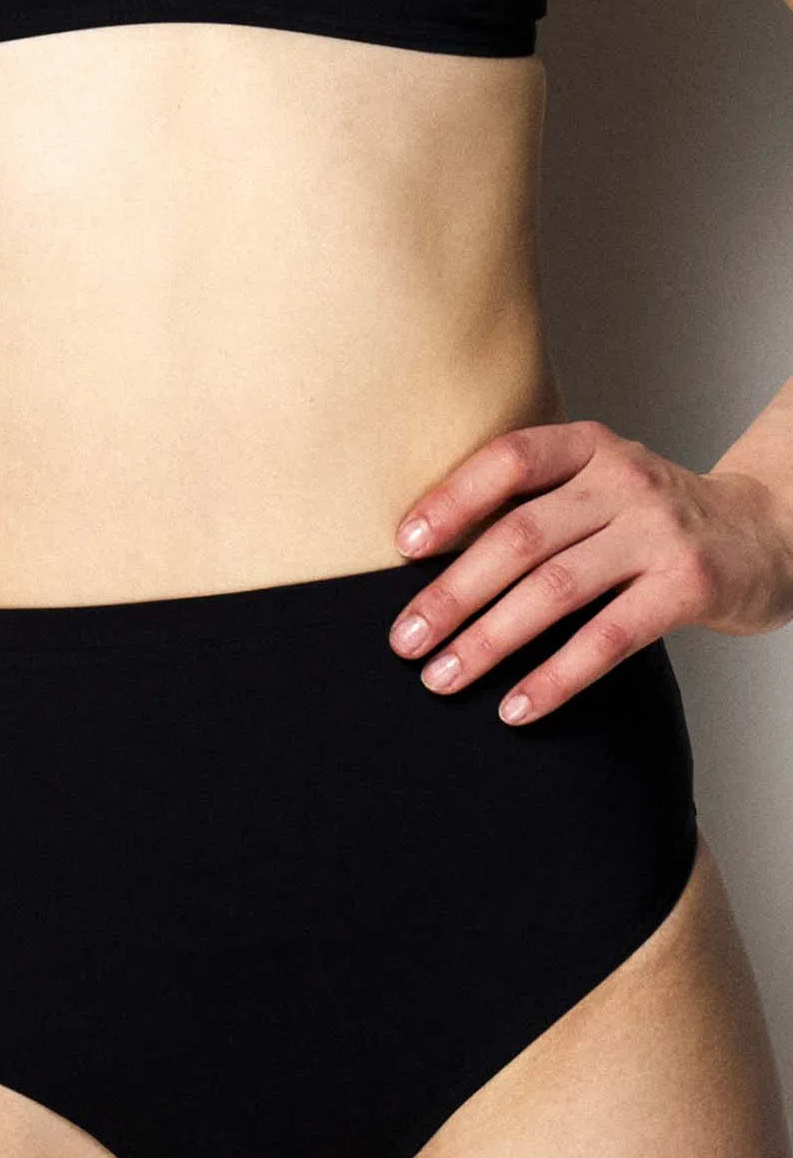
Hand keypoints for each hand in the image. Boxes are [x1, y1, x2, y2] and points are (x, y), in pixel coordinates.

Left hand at [387, 419, 792, 724]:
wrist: (768, 533)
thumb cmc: (653, 521)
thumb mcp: (598, 488)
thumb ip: (534, 508)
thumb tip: (428, 568)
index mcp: (590, 449)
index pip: (508, 461)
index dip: (451, 501)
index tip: (402, 548)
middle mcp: (624, 480)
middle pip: (520, 538)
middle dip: (452, 594)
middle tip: (405, 641)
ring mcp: (659, 533)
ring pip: (555, 590)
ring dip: (489, 641)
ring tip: (441, 679)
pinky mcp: (688, 586)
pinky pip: (608, 638)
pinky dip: (555, 677)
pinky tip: (516, 708)